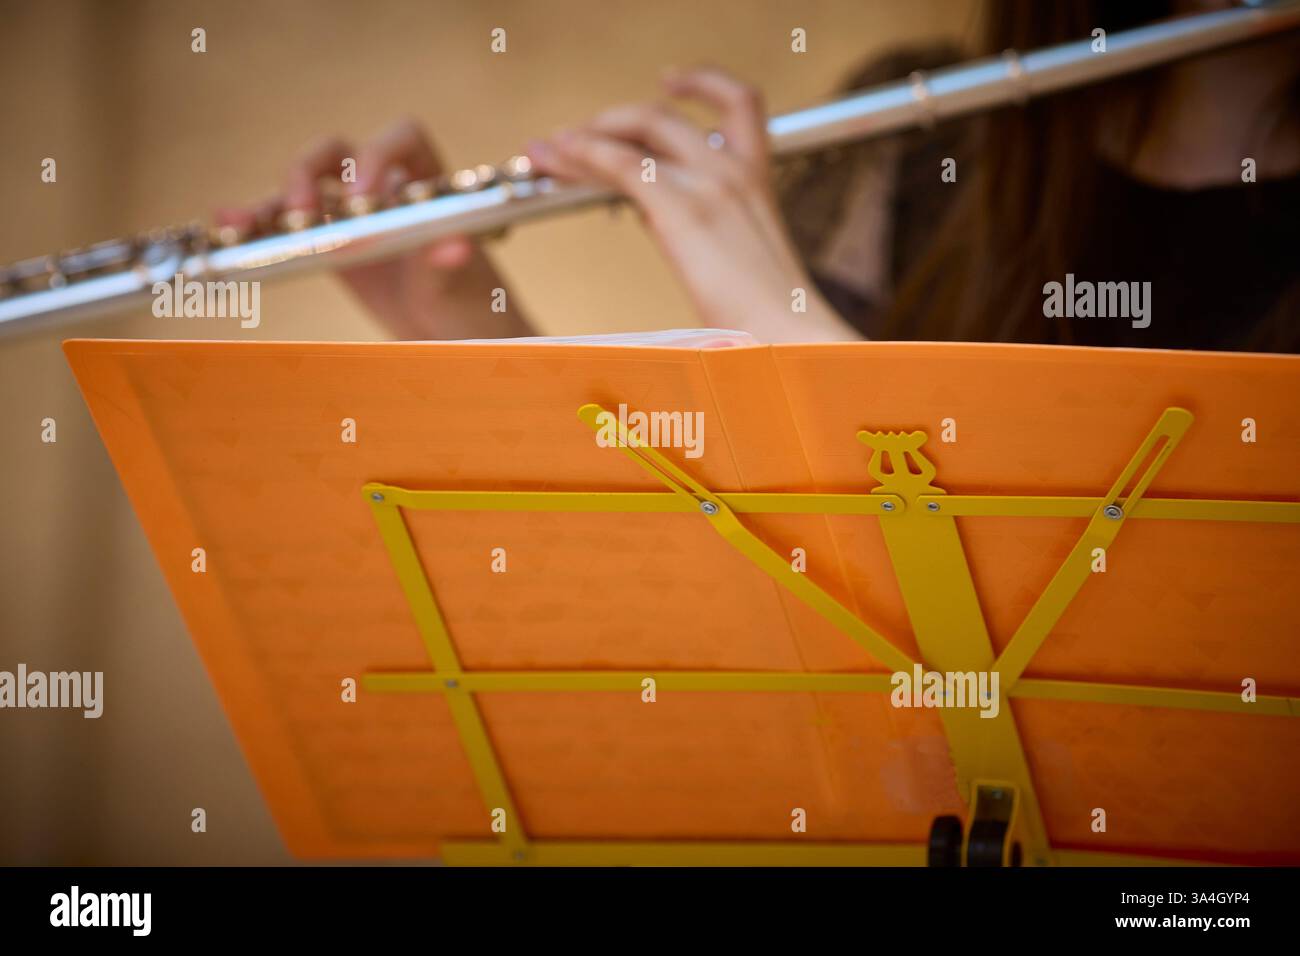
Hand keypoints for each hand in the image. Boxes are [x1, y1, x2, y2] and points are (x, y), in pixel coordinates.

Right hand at [215, 119, 531, 339]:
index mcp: (427, 185)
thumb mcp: (462, 286)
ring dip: (271, 199)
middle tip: (305, 210)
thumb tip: (453, 248)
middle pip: (337, 154)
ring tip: (242, 222)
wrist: (455, 335)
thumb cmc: (470, 303)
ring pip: (303, 188)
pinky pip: (289, 227)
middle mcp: (386, 190)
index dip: (379, 155)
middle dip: (311, 172)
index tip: (364, 196)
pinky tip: (228, 227)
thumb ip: (451, 265)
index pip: (403, 139)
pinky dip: (258, 225)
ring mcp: (353, 216)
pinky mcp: (329, 245)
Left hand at [525, 67, 860, 342]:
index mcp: (758, 182)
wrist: (790, 339)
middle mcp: (736, 171)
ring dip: (586, 136)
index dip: (702, 81)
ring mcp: (710, 185)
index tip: (670, 80)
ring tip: (551, 150)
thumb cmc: (771, 320)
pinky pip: (621, 164)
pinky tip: (562, 160)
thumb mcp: (744, 262)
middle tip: (574, 138)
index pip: (740, 102)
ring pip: (636, 129)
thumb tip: (659, 224)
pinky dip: (585, 155)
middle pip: (662, 116)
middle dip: (610, 121)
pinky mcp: (682, 210)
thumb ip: (706, 233)